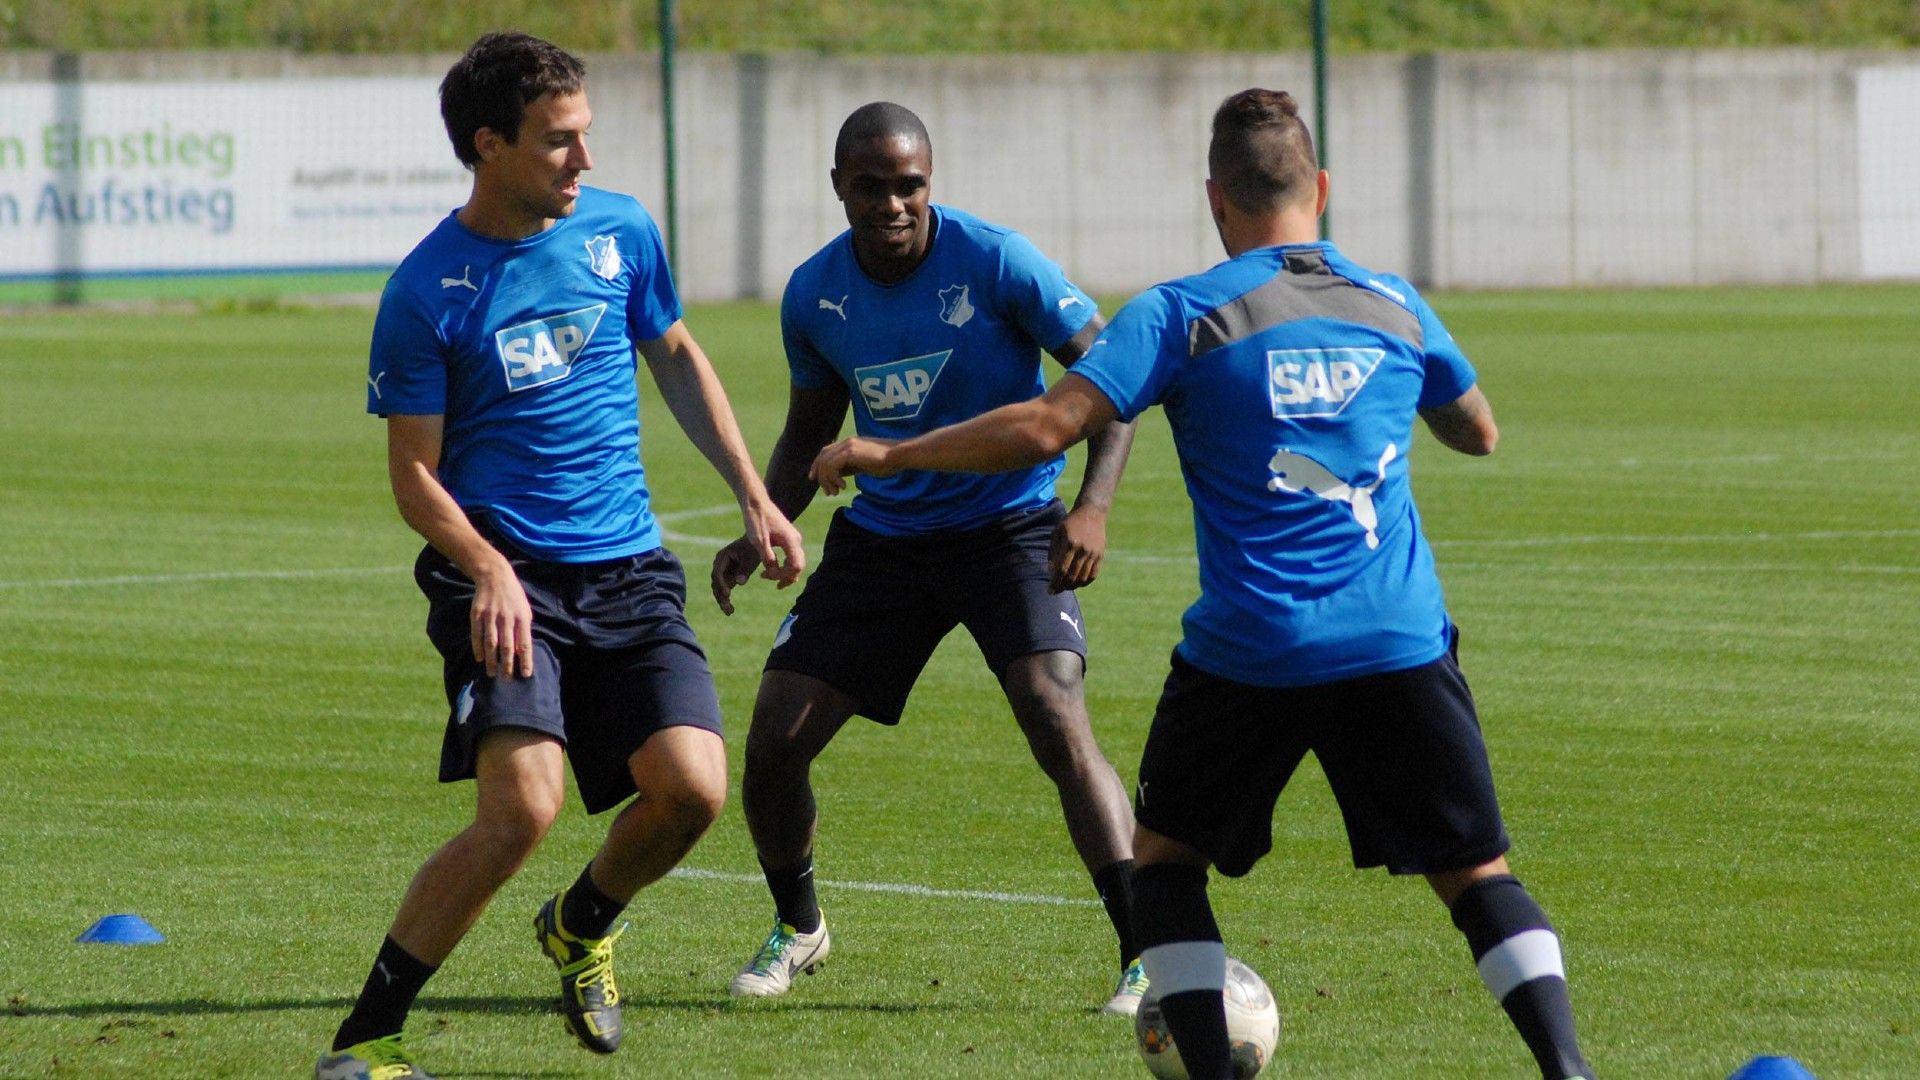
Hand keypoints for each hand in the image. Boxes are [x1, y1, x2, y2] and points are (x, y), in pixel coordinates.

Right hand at [469, 562, 534, 677]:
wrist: (495, 576)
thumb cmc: (514, 597)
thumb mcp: (525, 611)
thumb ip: (524, 630)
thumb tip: (522, 652)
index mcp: (522, 618)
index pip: (525, 644)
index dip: (526, 661)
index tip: (526, 675)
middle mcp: (507, 618)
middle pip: (507, 647)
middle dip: (507, 665)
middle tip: (506, 679)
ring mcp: (491, 616)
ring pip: (491, 643)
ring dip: (491, 660)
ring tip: (492, 673)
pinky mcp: (477, 614)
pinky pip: (477, 634)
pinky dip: (477, 648)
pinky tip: (479, 658)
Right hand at [709, 535, 761, 614]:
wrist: (756, 543)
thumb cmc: (754, 548)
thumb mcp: (751, 558)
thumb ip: (745, 569)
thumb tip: (739, 583)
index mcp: (722, 557)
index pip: (717, 572)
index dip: (721, 584)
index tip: (728, 594)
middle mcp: (719, 565)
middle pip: (715, 583)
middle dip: (720, 596)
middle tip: (728, 608)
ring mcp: (723, 572)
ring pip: (718, 589)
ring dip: (722, 601)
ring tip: (730, 612)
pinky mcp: (728, 578)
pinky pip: (724, 590)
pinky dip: (726, 600)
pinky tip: (731, 611)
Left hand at [720, 499, 804, 614]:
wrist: (756, 502)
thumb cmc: (756, 519)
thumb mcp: (759, 541)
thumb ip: (768, 558)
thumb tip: (773, 572)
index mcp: (791, 540)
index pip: (796, 566)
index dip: (783, 575)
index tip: (766, 575)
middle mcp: (796, 540)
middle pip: (799, 566)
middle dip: (787, 577)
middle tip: (774, 584)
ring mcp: (793, 538)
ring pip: (796, 561)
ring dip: (786, 572)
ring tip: (771, 578)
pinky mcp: (788, 537)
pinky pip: (791, 556)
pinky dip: (785, 565)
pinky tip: (773, 569)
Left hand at [809, 436, 898, 494]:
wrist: (898, 455)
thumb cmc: (887, 462)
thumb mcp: (864, 465)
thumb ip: (850, 467)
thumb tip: (838, 475)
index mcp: (848, 444)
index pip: (825, 452)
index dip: (817, 465)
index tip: (814, 479)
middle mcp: (846, 442)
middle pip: (822, 456)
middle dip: (819, 475)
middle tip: (827, 491)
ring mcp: (847, 446)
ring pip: (825, 463)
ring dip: (826, 480)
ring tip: (835, 492)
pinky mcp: (850, 452)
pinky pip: (832, 466)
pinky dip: (833, 478)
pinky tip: (842, 486)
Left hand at [1048, 505, 1107, 592]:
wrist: (1091, 512)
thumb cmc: (1070, 522)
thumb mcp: (1057, 533)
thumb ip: (1053, 552)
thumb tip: (1051, 572)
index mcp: (1070, 543)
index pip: (1061, 569)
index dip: (1055, 582)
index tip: (1049, 590)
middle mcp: (1082, 549)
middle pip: (1072, 576)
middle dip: (1062, 587)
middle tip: (1056, 591)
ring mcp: (1093, 553)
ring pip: (1083, 577)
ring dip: (1073, 586)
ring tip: (1066, 587)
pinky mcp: (1100, 555)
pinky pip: (1093, 574)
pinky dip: (1085, 582)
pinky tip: (1078, 583)